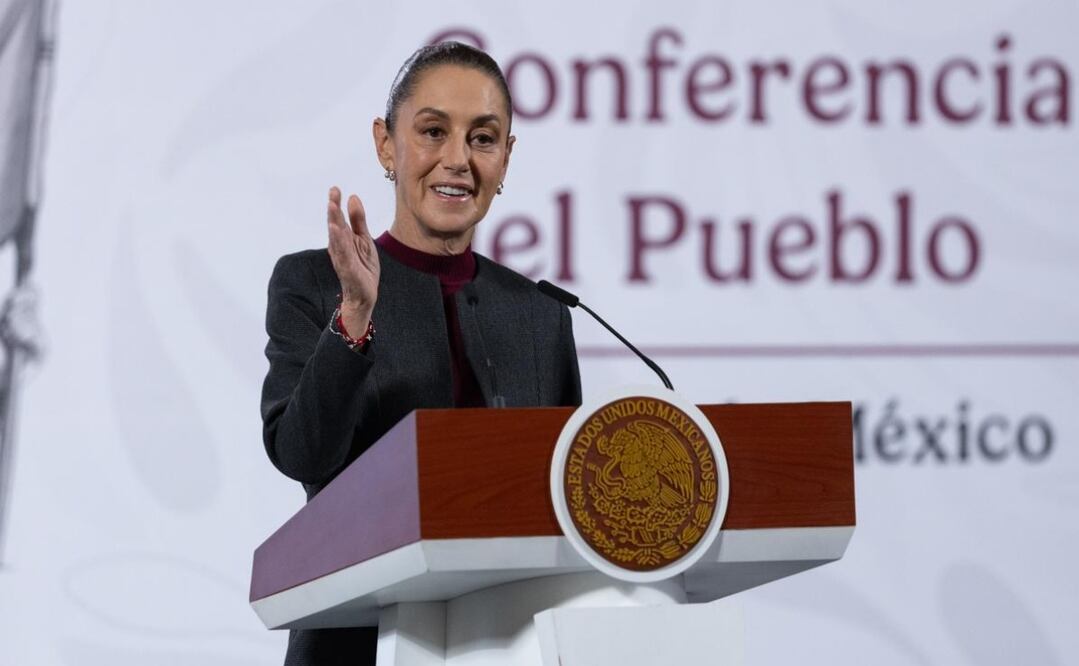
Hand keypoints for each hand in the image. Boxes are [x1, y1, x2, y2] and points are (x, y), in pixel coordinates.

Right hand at [326, 187, 379, 333]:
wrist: (365, 294)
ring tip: (332, 206)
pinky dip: (338, 241)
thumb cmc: (363, 266)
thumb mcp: (364, 239)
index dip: (336, 203)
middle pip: (335, 224)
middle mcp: (339, 246)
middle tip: (333, 192)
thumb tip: (353, 197)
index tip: (335, 188)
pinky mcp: (347, 267)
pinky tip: (336, 230)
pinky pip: (342, 252)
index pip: (339, 218)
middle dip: (333, 209)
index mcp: (343, 238)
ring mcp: (342, 257)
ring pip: (336, 237)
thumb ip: (358, 220)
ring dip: (334, 221)